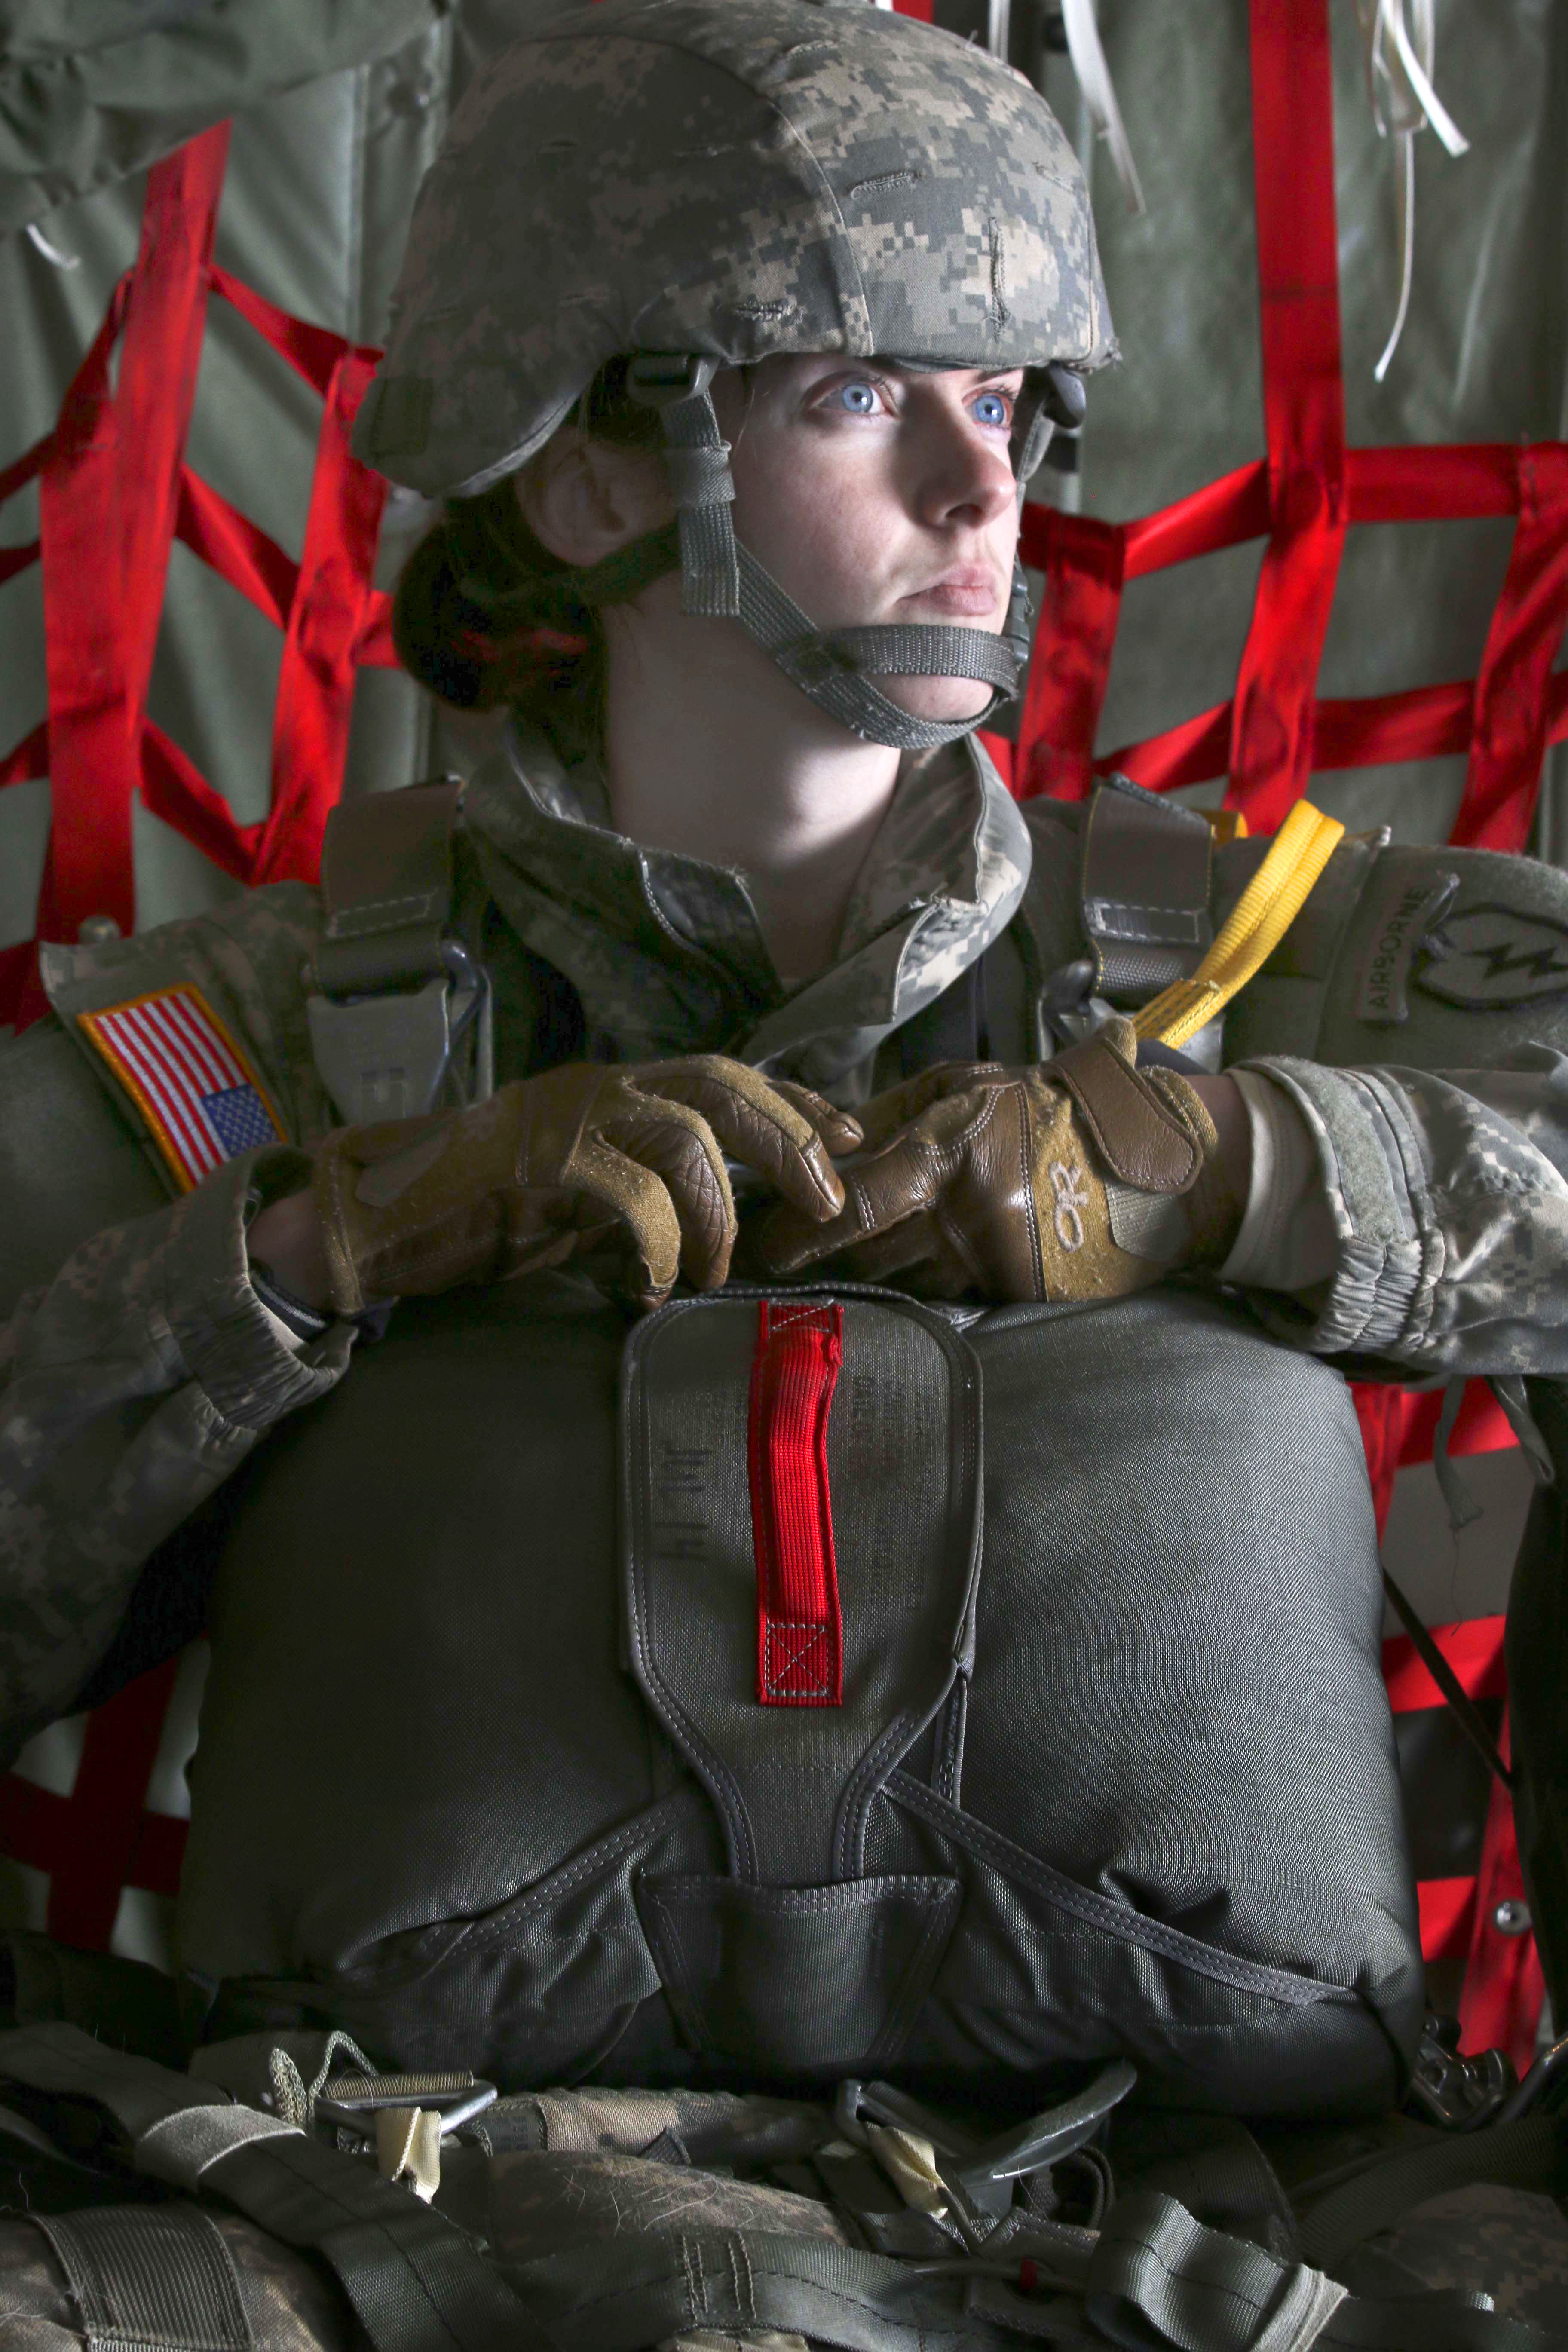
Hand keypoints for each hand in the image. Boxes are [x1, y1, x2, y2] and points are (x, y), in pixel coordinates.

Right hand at [311, 1055, 861, 1313]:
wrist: (370, 1219)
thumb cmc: (476, 1214)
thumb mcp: (580, 1195)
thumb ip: (643, 1189)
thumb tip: (721, 1221)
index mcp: (613, 1090)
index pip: (725, 1077)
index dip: (793, 1102)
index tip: (847, 1134)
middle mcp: (598, 1089)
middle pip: (723, 1088)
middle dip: (789, 1139)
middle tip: (826, 1198)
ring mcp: (565, 1119)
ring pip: (686, 1137)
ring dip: (719, 1209)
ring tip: (714, 1269)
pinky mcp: (535, 1163)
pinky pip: (629, 1195)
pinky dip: (657, 1245)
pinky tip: (649, 1287)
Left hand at [745, 1018, 1240, 1304]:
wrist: (1155, 1168)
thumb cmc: (1052, 1113)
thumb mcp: (973, 1088)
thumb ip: (897, 1117)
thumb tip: (824, 1142)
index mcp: (950, 1148)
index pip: (852, 1200)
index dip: (799, 1227)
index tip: (761, 1240)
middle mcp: (963, 1209)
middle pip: (863, 1249)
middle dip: (814, 1258)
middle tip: (766, 1267)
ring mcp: (988, 1256)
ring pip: (896, 1279)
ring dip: (859, 1277)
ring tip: (818, 1276)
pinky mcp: (1011, 1292)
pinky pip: (940, 1299)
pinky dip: (911, 1291)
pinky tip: (893, 1285)